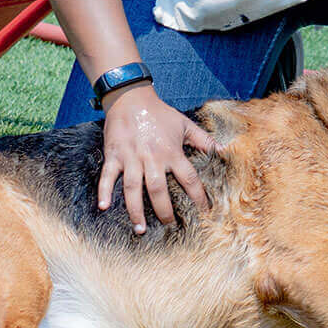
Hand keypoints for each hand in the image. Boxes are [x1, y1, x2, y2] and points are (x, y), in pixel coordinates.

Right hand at [97, 85, 214, 235]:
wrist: (131, 98)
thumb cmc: (160, 113)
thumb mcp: (185, 124)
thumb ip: (204, 140)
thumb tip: (224, 150)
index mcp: (171, 152)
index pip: (189, 179)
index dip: (198, 197)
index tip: (204, 214)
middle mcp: (152, 158)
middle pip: (158, 190)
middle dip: (164, 211)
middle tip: (168, 225)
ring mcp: (131, 158)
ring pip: (133, 188)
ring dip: (135, 210)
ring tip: (140, 229)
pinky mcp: (114, 155)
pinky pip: (108, 176)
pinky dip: (104, 191)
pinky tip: (103, 207)